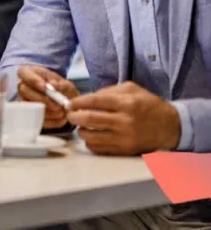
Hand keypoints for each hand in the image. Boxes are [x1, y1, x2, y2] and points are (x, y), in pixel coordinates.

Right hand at [17, 65, 78, 128]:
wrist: (67, 104)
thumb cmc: (63, 90)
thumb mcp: (66, 84)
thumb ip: (61, 84)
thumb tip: (52, 85)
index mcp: (31, 73)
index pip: (23, 72)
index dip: (32, 80)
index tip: (45, 87)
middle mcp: (23, 86)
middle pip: (24, 90)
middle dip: (42, 99)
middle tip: (57, 105)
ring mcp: (24, 101)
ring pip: (28, 105)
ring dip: (46, 111)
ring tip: (62, 113)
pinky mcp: (28, 114)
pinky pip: (34, 118)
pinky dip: (49, 120)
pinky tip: (60, 119)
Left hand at [67, 81, 181, 154]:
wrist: (170, 127)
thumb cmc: (148, 105)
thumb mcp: (132, 90)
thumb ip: (108, 91)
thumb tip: (85, 98)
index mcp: (126, 103)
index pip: (94, 101)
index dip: (77, 102)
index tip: (69, 103)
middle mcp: (124, 121)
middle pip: (88, 119)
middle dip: (73, 117)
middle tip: (70, 115)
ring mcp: (124, 138)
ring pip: (90, 136)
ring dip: (80, 130)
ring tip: (81, 125)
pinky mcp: (124, 150)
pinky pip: (98, 148)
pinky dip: (90, 142)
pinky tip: (92, 135)